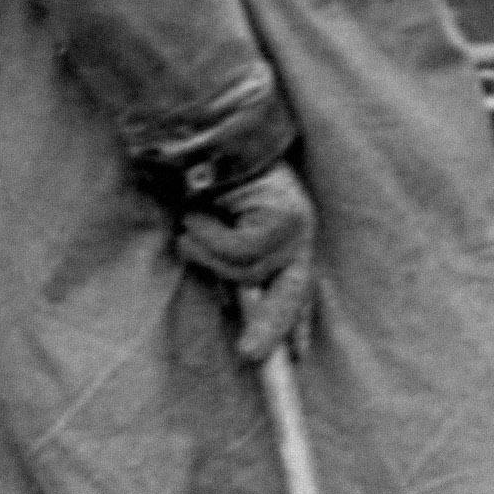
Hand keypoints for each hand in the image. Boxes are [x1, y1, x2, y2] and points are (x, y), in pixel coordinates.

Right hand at [171, 160, 316, 362]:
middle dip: (268, 327)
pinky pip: (238, 250)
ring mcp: (296, 224)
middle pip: (291, 294)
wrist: (210, 137)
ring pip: (248, 271)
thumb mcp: (221, 232)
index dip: (296, 324)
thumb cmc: (210, 183)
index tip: (297, 357)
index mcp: (290, 238)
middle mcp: (300, 232)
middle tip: (248, 355)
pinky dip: (207, 236)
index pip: (299, 290)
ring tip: (193, 222)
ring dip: (208, 252)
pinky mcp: (282, 216)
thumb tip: (231, 302)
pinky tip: (198, 212)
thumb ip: (233, 263)